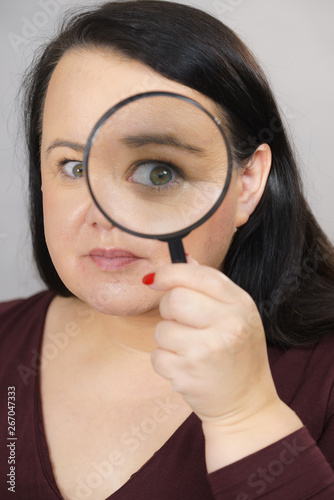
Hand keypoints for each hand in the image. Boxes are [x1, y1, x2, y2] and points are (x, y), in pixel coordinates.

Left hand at [146, 259, 278, 425]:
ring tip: (189, 351)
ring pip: (161, 329)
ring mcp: (208, 350)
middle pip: (174, 298)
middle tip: (181, 323)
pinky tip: (185, 368)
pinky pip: (157, 356)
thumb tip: (182, 257)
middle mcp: (228, 325)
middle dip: (169, 310)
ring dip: (167, 340)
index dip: (171, 272)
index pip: (199, 275)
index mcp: (241, 305)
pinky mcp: (188, 374)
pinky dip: (165, 362)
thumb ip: (209, 286)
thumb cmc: (238, 355)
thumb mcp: (237, 315)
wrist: (248, 404)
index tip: (156, 279)